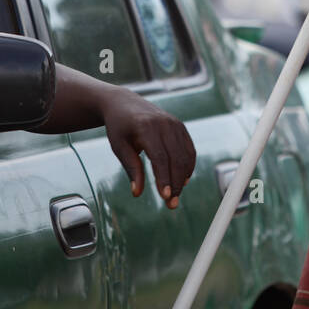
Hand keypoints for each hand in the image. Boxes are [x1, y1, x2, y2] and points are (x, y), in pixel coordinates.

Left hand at [98, 89, 195, 208]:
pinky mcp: (180, 126)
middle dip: (175, 184)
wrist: (124, 103)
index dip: (164, 178)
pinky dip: (188, 166)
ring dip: (182, 178)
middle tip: (171, 205)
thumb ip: (131, 168)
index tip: (166, 197)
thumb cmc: (119, 127)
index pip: (159, 157)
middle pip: (176, 158)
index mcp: (146, 127)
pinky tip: (182, 180)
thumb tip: (137, 192)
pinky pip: (189, 150)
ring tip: (175, 197)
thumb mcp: (119, 147)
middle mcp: (164, 123)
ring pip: (185, 156)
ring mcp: (175, 124)